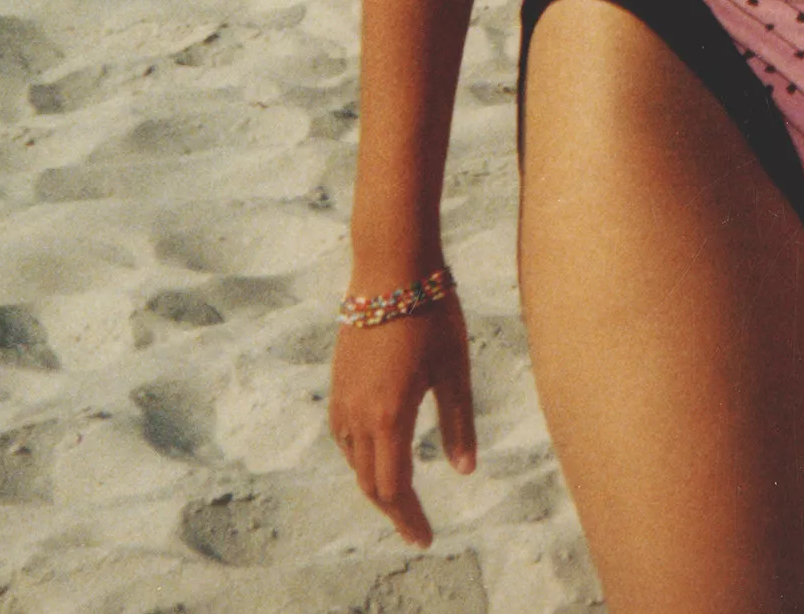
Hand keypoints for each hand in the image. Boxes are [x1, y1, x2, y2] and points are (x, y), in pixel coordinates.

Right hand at [330, 296, 476, 546]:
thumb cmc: (432, 311)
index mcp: (389, 416)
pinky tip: (381, 453)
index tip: (427, 538)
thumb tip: (465, 471)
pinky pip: (345, 438)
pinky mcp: (338, 382)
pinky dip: (363, 458)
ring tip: (404, 497)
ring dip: (377, 484)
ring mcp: (342, 398)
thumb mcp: (455, 368)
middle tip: (419, 528)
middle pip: (371, 482)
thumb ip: (459, 422)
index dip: (409, 518)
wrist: (391, 265)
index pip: (394, 488)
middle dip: (395, 509)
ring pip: (355, 462)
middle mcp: (357, 415)